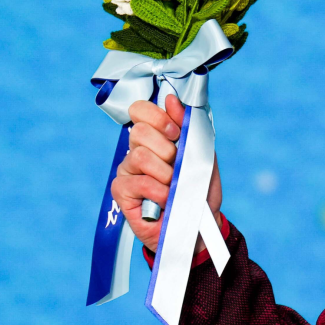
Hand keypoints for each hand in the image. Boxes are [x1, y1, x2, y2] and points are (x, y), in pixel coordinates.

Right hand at [111, 94, 222, 252]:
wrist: (198, 225)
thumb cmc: (199, 190)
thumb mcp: (203, 156)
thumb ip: (189, 127)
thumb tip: (171, 99)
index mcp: (156, 138)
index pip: (141, 110)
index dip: (159, 118)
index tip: (176, 133)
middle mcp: (137, 150)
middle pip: (140, 132)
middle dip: (167, 149)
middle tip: (178, 166)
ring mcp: (127, 171)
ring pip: (139, 156)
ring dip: (166, 173)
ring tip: (174, 186)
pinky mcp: (121, 192)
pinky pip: (139, 182)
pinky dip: (159, 192)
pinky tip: (165, 200)